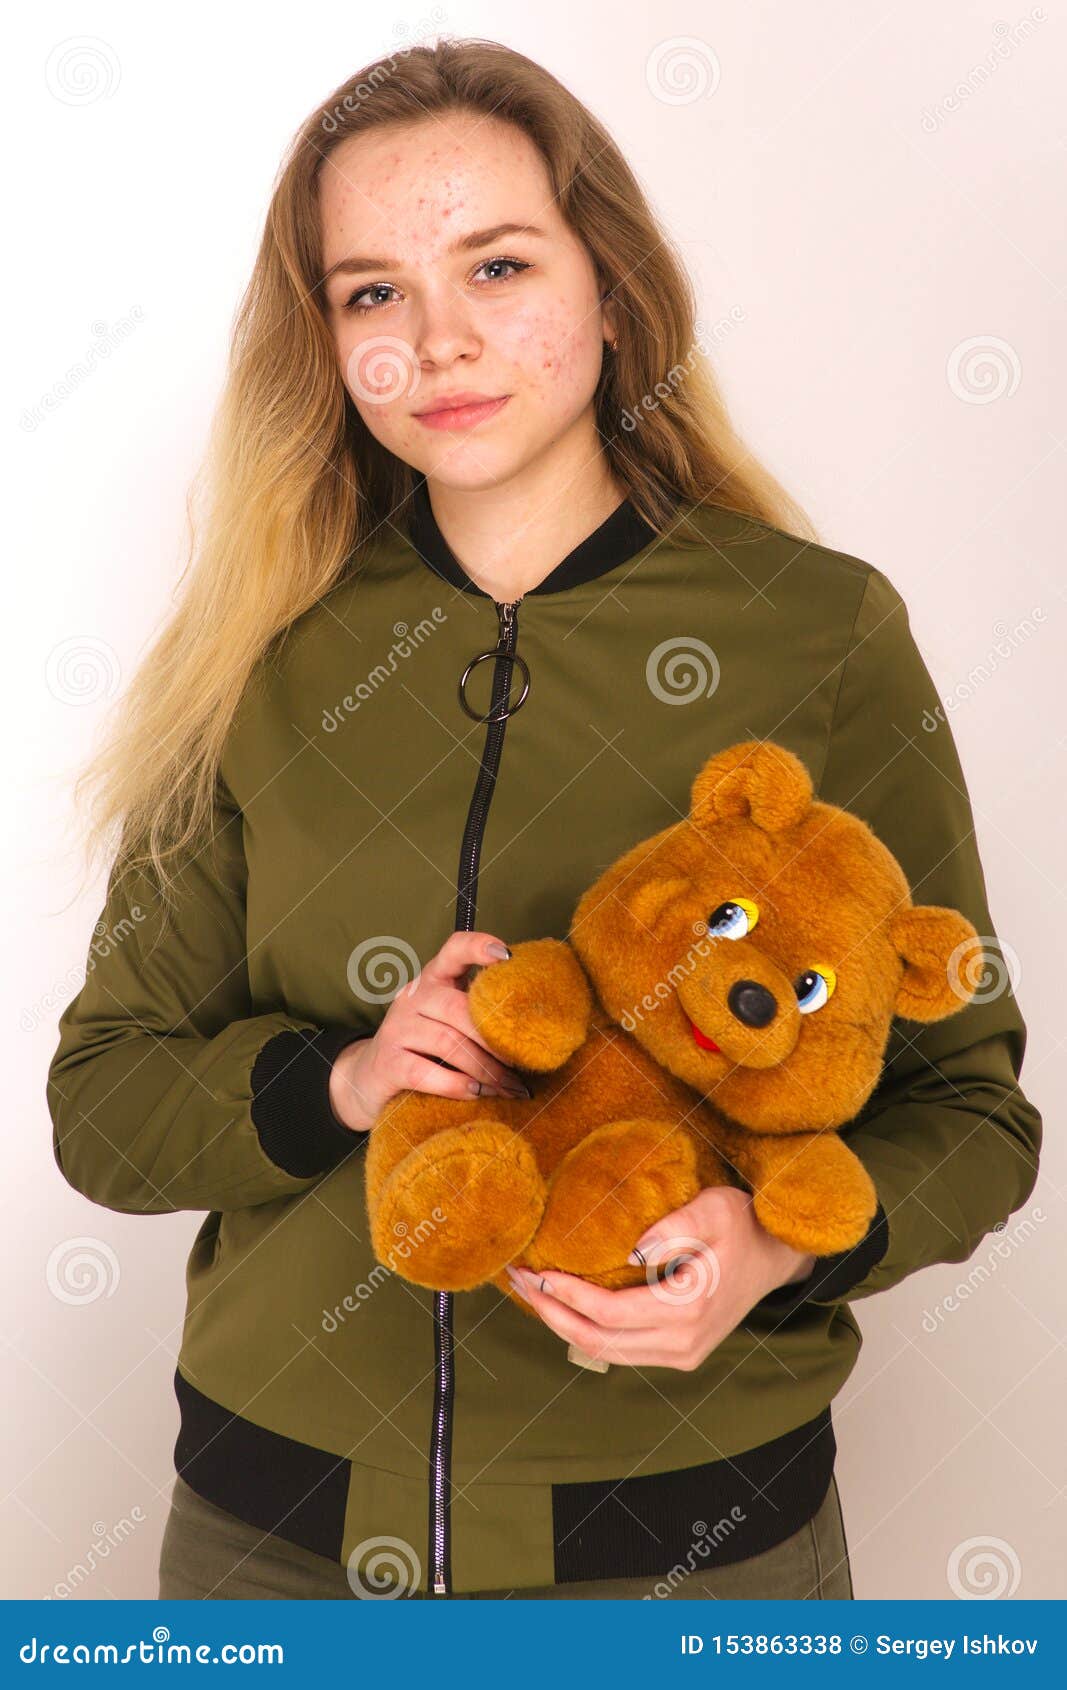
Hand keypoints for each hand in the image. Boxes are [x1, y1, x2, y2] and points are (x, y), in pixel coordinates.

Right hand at [328, 931, 532, 1132]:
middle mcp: (412, 997)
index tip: (507, 955)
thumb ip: (478, 1013)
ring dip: (487, 1068)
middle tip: (525, 1062)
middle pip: (460, 1008)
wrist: (368, 1077)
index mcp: (433, 979)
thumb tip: (533, 1022)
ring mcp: (397, 1029)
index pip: (453, 950)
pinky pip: (428, 1073)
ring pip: (449, 1043)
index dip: (478, 947)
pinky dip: (458, 1085)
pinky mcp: (388, 1063)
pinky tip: (478, 1094)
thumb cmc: (423, 1046)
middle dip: (497, 1038)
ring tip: (511, 1087)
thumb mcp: (447, 1020)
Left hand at [505, 1186, 816, 1370]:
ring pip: (606, 1352)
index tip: (535, 1271)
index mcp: (688, 1309)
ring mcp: (681, 1354)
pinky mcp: (679, 1353)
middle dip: (552, 1313)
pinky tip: (566, 1306)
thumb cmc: (742, 1226)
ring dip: (564, 1325)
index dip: (567, 1295)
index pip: (610, 1312)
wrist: (775, 1256)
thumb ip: (676, 1225)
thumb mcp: (714, 1209)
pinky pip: (621, 1351)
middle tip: (518, 1281)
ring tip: (531, 1293)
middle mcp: (682, 1343)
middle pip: (599, 1341)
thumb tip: (634, 1247)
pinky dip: (588, 1331)